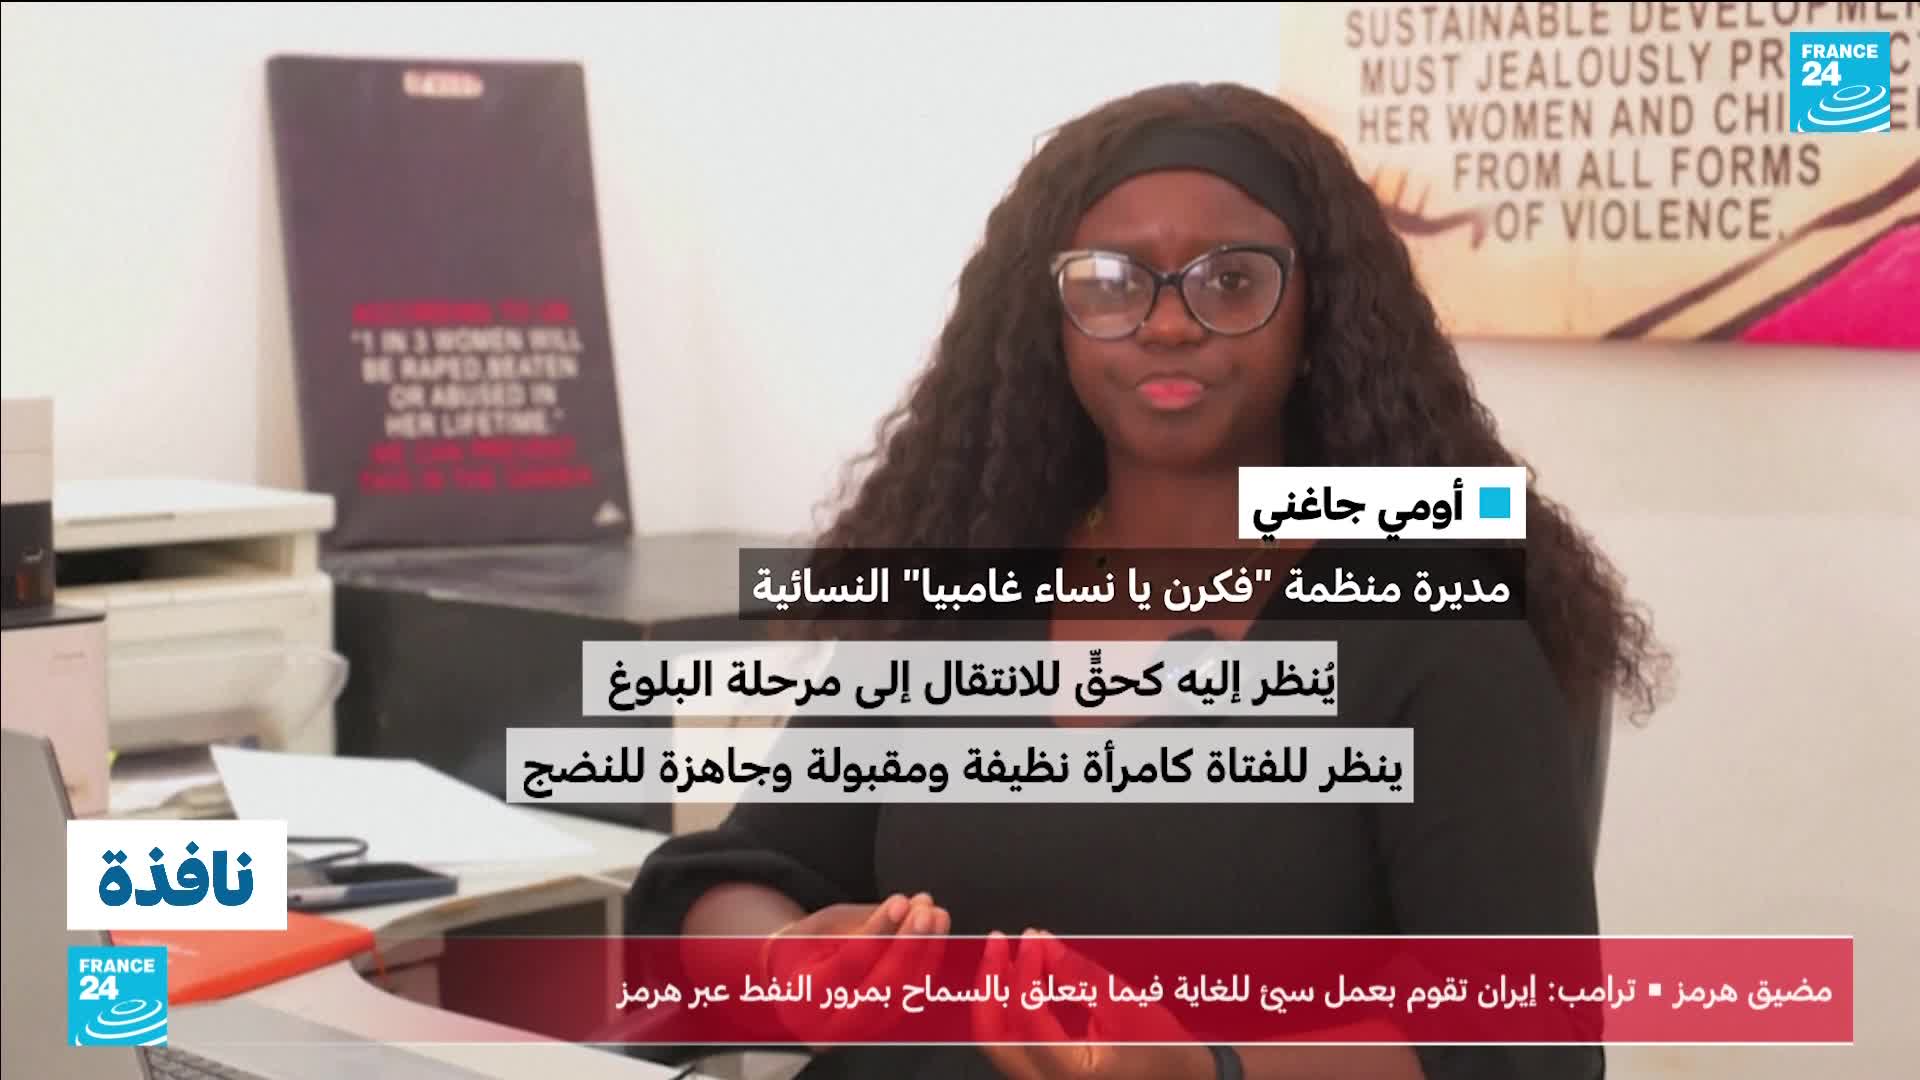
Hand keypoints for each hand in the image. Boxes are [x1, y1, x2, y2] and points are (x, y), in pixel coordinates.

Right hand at [759, 892, 949, 1046]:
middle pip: (883, 988)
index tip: (900, 902)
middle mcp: (832, 1027)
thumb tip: (909, 907)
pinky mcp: (884, 1026)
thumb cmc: (804, 949)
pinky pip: (913, 994)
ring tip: (936, 913)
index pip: (849, 966)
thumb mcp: (820, 928)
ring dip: (926, 950)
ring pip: (905, 993)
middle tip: (926, 910)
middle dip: (910, 945)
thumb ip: (863, 922)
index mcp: (804, 1001)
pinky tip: (936, 931)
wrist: (795, 982)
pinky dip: (927, 960)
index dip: (878, 933)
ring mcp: (862, 1032)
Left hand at [972, 929, 1210, 1079]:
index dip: (1024, 969)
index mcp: (1070, 1073)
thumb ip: (1078, 973)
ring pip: (997, 1041)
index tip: (1031, 939)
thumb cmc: (1164, 1053)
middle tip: (998, 944)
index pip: (1027, 1015)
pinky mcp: (1043, 1078)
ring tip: (1006, 955)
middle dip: (990, 983)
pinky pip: (1013, 1044)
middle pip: (992, 1035)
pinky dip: (1009, 1010)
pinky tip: (1019, 980)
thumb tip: (1043, 944)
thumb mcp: (1125, 1004)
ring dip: (996, 994)